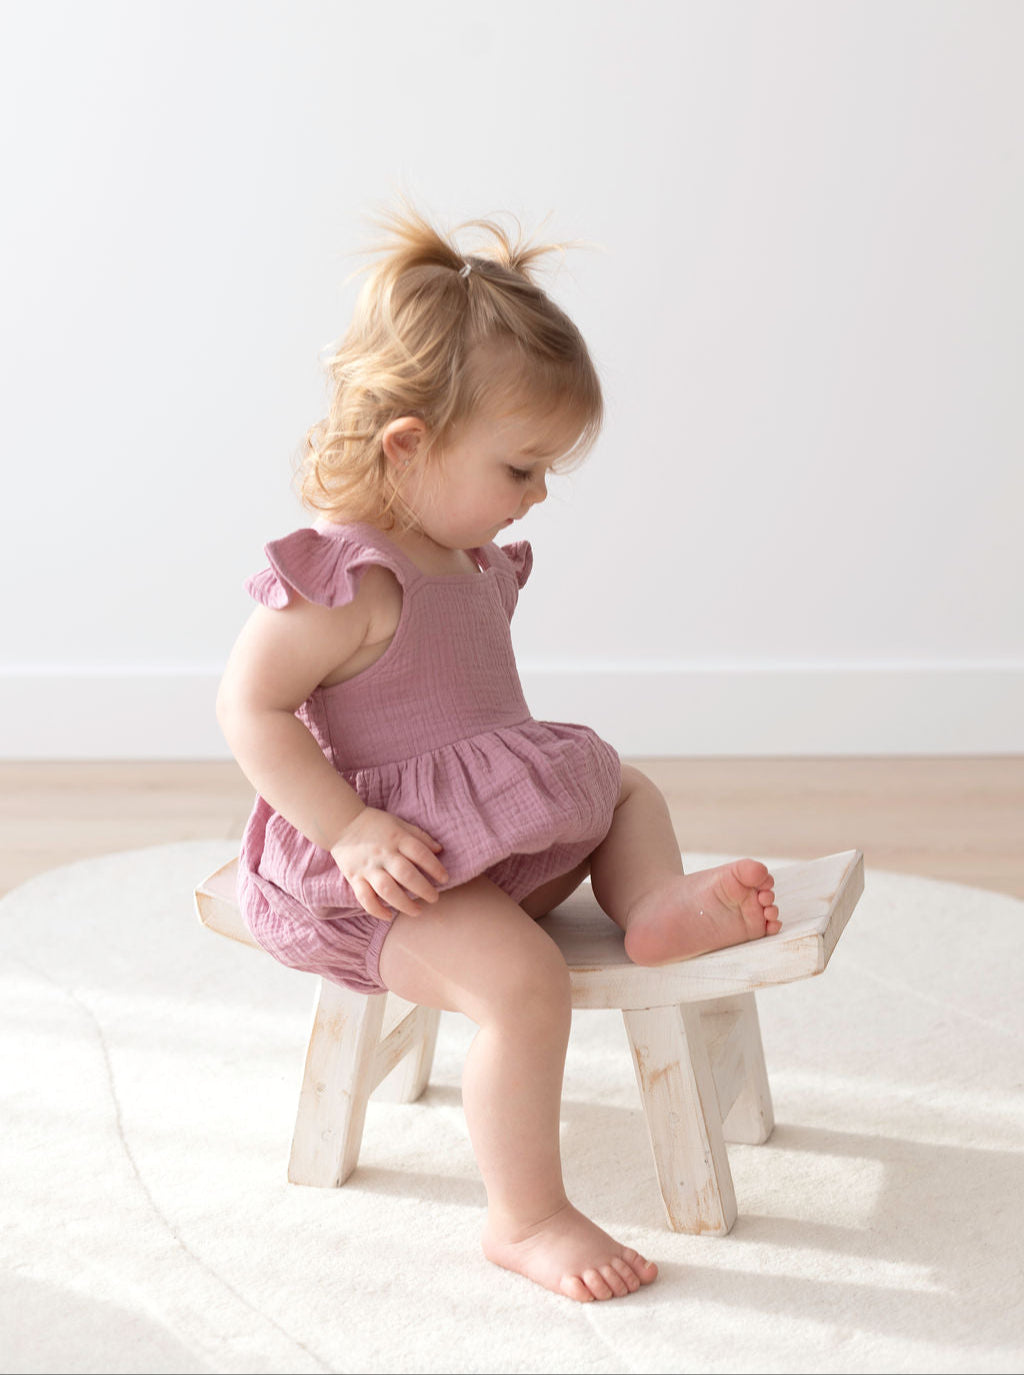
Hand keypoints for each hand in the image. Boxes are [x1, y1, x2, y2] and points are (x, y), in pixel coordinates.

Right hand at [330, 806, 448, 920]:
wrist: (342, 823)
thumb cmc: (376, 824)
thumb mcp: (399, 824)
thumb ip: (420, 836)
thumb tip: (440, 850)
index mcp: (396, 838)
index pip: (420, 853)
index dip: (435, 867)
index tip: (445, 879)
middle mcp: (383, 854)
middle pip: (406, 874)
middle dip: (423, 889)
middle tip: (434, 898)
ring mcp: (368, 868)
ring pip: (387, 890)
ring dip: (404, 903)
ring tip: (418, 911)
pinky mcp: (354, 878)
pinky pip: (365, 898)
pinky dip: (377, 910)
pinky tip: (390, 915)